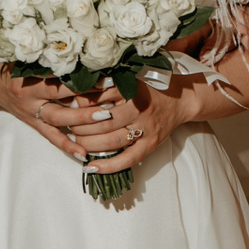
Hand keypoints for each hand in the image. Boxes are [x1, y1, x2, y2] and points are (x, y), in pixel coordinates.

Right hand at [0, 59, 119, 162]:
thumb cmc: (13, 64)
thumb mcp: (28, 56)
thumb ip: (51, 57)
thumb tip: (84, 52)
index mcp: (29, 76)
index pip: (61, 78)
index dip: (84, 77)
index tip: (108, 74)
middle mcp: (30, 96)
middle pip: (62, 99)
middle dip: (88, 99)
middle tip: (112, 98)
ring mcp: (32, 112)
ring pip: (59, 119)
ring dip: (83, 120)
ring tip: (106, 118)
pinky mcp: (33, 124)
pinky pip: (51, 136)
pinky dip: (67, 145)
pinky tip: (84, 153)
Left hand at [42, 80, 198, 178]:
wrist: (180, 99)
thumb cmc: (148, 88)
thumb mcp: (129, 80)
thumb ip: (106, 85)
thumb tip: (76, 96)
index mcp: (132, 90)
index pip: (100, 98)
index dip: (81, 105)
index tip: (68, 108)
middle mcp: (139, 109)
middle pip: (103, 122)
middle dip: (82, 127)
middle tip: (69, 129)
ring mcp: (147, 128)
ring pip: (112, 141)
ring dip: (90, 145)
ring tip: (76, 145)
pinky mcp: (151, 144)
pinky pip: (128, 159)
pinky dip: (108, 166)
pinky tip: (91, 168)